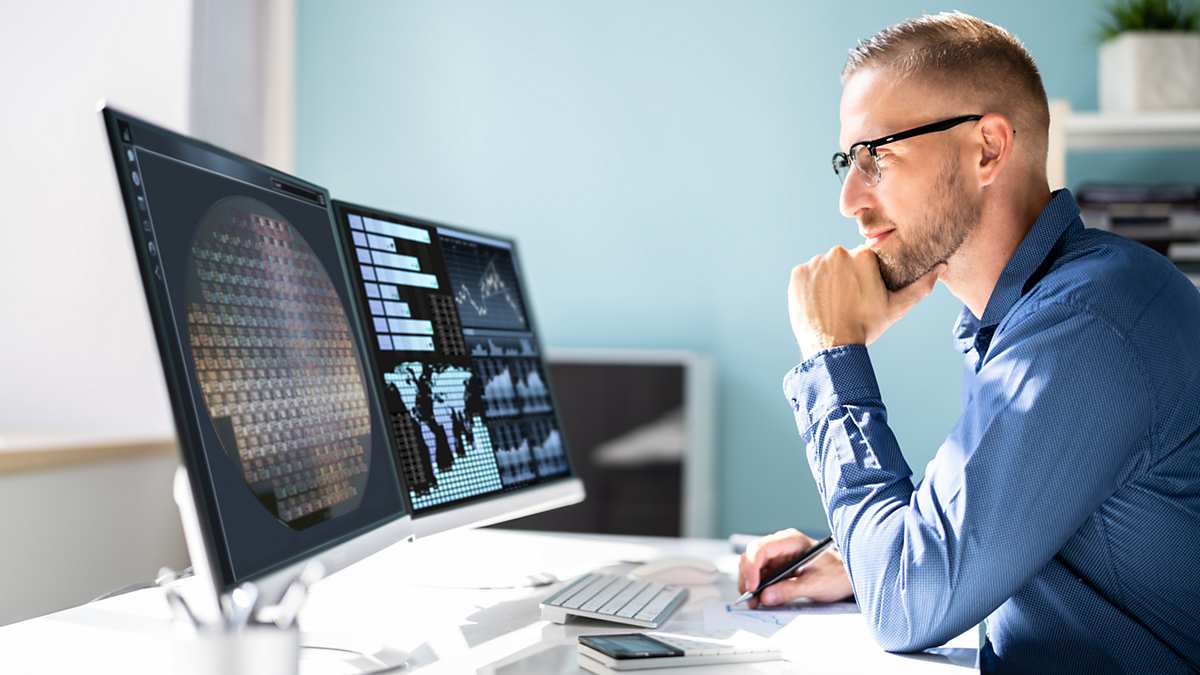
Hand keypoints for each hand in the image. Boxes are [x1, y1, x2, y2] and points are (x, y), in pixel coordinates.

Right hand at [737, 529, 852, 608]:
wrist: (847, 576)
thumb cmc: (836, 574)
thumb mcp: (816, 584)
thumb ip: (790, 590)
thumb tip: (765, 597)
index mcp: (790, 541)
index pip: (761, 548)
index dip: (752, 568)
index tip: (753, 587)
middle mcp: (780, 545)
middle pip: (751, 556)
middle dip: (747, 578)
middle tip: (750, 600)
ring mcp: (777, 556)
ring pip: (752, 566)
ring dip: (750, 584)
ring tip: (755, 603)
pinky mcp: (777, 568)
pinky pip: (760, 575)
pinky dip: (757, 588)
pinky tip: (761, 600)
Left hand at [787, 246, 942, 359]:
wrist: (833, 348)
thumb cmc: (867, 327)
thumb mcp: (896, 308)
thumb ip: (920, 286)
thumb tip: (941, 267)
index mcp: (863, 256)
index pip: (864, 259)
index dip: (864, 277)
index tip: (862, 294)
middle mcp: (837, 253)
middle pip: (842, 261)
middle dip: (845, 277)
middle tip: (847, 301)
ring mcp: (815, 263)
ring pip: (824, 267)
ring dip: (827, 280)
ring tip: (832, 304)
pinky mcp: (797, 275)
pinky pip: (805, 275)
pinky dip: (810, 287)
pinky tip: (818, 303)